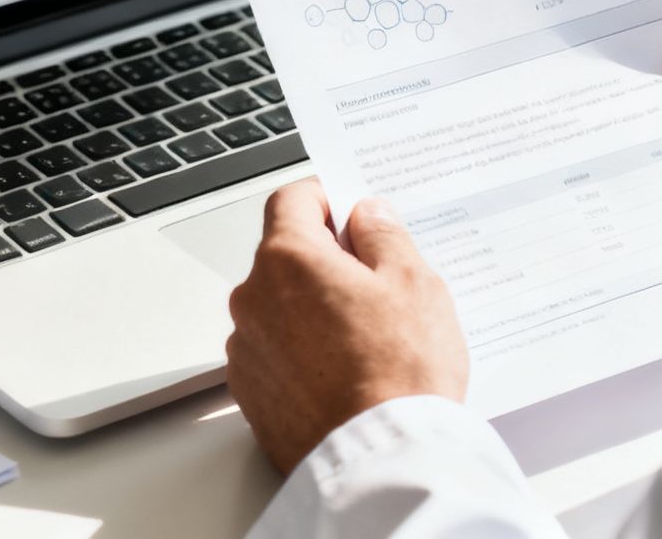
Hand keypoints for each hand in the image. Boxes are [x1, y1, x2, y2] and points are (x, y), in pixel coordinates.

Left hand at [226, 180, 468, 473]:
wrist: (381, 464)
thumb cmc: (400, 375)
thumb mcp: (414, 283)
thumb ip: (383, 235)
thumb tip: (365, 214)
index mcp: (287, 259)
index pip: (291, 200)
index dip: (325, 199)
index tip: (350, 210)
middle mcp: (253, 299)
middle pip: (285, 257)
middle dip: (325, 260)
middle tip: (376, 283)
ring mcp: (246, 349)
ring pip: (279, 308)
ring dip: (312, 310)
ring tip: (367, 340)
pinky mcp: (251, 394)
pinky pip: (275, 354)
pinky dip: (302, 354)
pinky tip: (345, 374)